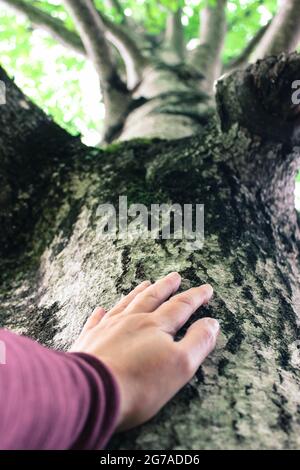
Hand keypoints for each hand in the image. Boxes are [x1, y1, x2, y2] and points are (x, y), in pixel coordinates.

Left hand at [70, 272, 219, 430]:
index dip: (196, 297)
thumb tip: (212, 323)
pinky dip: (101, 313)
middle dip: (166, 286)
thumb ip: (198, 342)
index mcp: (156, 326)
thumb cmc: (140, 384)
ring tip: (146, 283)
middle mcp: (132, 321)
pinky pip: (97, 320)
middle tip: (175, 276)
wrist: (92, 392)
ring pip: (126, 304)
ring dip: (138, 292)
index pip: (181, 306)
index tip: (206, 289)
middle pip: (153, 298)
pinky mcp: (89, 340)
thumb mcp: (180, 365)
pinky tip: (101, 309)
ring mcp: (108, 328)